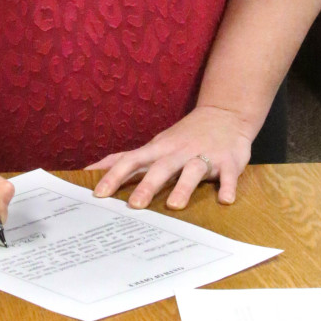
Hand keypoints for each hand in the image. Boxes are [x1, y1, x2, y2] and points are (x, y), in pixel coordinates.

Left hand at [86, 106, 252, 209]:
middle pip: (160, 167)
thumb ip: (128, 159)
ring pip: (192, 170)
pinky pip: (228, 175)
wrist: (224, 114)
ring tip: (175, 206)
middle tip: (133, 206)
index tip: (98, 194)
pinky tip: (225, 201)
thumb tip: (92, 170)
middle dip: (146, 185)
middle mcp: (178, 152)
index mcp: (159, 149)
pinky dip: (227, 186)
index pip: (131, 160)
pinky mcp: (228, 161)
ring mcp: (204, 155)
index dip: (114, 175)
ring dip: (183, 187)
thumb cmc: (183, 136)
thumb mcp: (154, 145)